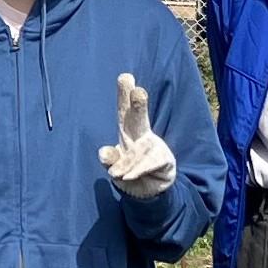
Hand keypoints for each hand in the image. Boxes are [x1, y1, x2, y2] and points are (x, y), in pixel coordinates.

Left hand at [97, 72, 175, 196]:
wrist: (151, 190)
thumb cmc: (130, 170)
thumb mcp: (115, 166)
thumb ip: (109, 159)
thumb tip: (104, 153)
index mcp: (129, 132)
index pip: (125, 113)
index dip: (124, 96)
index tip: (125, 77)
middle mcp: (142, 136)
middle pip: (139, 119)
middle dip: (138, 106)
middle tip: (138, 91)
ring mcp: (154, 148)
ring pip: (141, 149)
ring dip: (128, 161)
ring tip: (117, 173)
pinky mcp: (164, 161)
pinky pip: (148, 165)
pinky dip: (136, 171)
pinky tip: (126, 176)